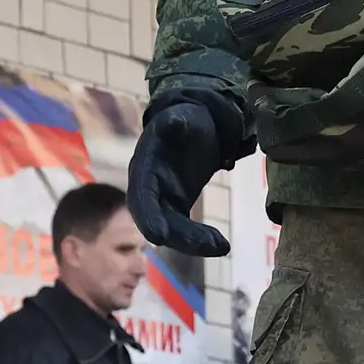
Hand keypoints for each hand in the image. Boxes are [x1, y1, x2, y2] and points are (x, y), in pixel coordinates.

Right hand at [128, 95, 249, 256]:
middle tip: (212, 245)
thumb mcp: (182, 116)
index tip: (160, 236)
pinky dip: (200, 240)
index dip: (148, 216)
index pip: (141, 197)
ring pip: (173, 230)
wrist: (193, 126)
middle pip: (157, 220)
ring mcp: (162, 202)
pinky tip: (220, 245)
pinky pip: (185, 230)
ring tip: (222, 246)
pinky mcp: (177, 208)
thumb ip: (176, 121)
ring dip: (194, 242)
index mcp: (143, 168)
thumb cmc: (185, 119)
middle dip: (181, 236)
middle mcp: (148, 190)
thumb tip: (173, 122)